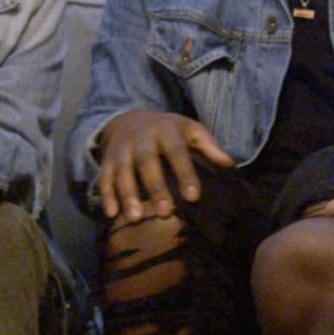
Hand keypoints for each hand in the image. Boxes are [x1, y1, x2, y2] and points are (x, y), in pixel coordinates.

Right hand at [94, 109, 233, 224]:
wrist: (130, 118)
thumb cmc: (168, 130)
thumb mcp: (189, 130)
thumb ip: (208, 146)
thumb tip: (229, 164)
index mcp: (166, 129)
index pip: (176, 151)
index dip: (185, 173)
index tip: (193, 196)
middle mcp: (141, 138)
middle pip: (147, 161)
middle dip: (155, 187)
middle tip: (165, 212)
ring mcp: (121, 149)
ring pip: (122, 171)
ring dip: (127, 194)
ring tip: (135, 217)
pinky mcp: (107, 160)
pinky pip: (104, 177)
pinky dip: (106, 195)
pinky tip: (111, 213)